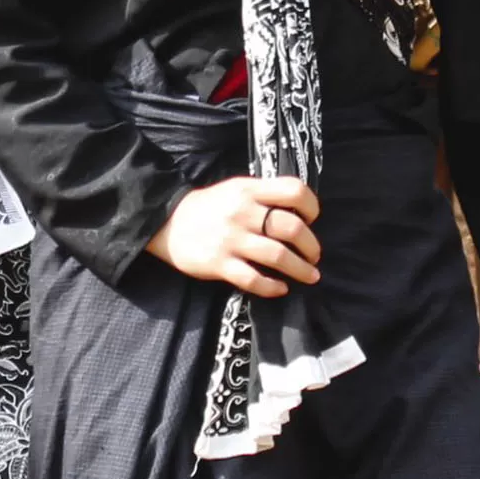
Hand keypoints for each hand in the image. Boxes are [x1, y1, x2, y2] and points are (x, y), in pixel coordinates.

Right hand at [148, 176, 324, 296]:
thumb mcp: (236, 190)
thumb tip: (300, 215)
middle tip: (314, 256)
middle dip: (311, 246)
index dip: (311, 206)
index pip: (294, 191)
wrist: (166, 222)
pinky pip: (253, 279)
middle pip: (292, 228)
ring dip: (300, 269)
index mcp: (248, 190)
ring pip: (278, 256)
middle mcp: (242, 213)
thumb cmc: (209, 207)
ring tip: (309, 275)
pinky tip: (281, 289)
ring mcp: (230, 239)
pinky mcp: (219, 264)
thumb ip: (264, 197)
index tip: (312, 219)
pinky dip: (273, 287)